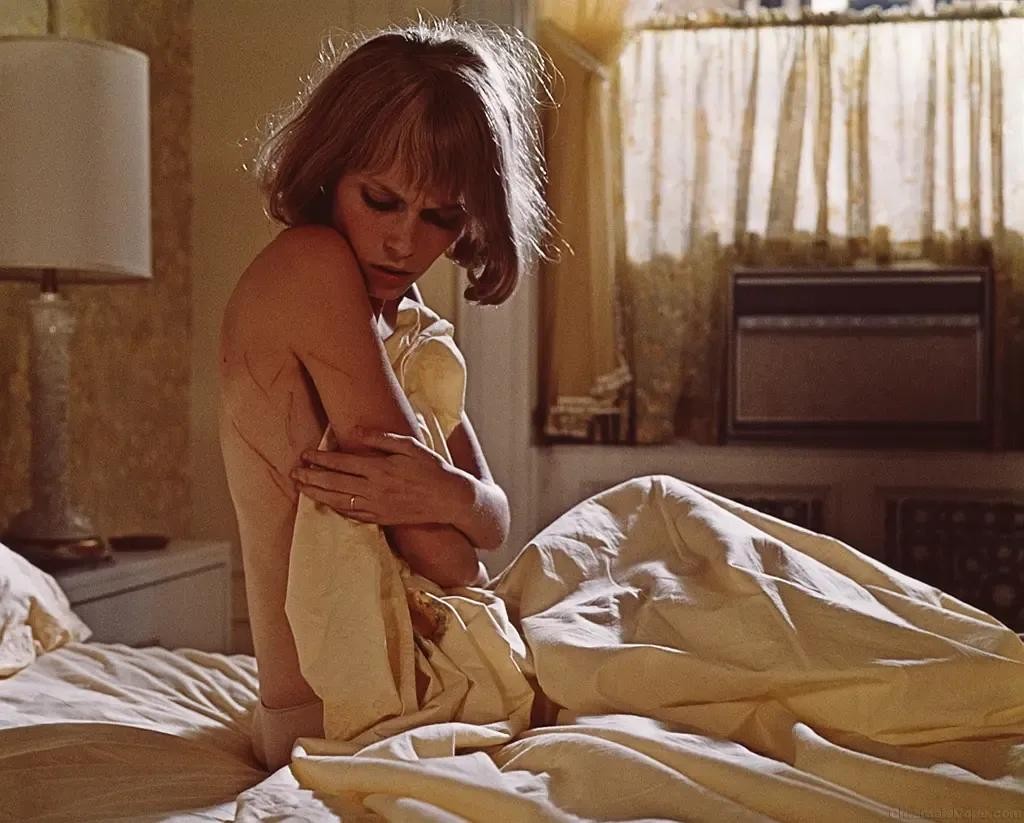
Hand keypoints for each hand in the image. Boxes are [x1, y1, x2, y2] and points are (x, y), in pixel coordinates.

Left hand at [290, 427, 466, 525]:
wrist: (449, 499)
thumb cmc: (432, 469)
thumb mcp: (411, 446)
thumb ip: (383, 439)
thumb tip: (358, 432)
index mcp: (381, 469)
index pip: (343, 463)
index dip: (321, 459)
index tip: (305, 454)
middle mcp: (375, 489)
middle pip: (335, 483)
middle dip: (311, 477)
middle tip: (294, 472)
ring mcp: (377, 506)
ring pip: (339, 501)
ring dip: (317, 494)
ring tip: (300, 487)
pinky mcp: (381, 518)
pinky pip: (352, 514)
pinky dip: (335, 508)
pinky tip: (324, 502)